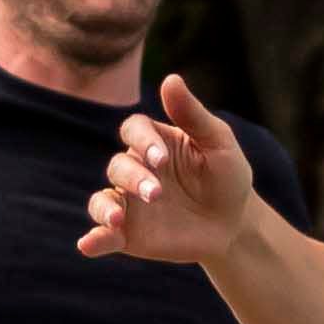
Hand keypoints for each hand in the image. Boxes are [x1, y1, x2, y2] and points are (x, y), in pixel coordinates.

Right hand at [83, 74, 261, 265]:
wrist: (235, 226)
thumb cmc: (227, 177)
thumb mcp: (218, 143)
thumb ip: (192, 114)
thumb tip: (170, 78)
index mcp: (155, 142)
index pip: (134, 130)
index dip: (142, 141)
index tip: (161, 158)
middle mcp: (136, 170)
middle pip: (118, 166)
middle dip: (134, 178)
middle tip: (157, 194)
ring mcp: (129, 203)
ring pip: (102, 200)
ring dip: (105, 208)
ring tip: (117, 219)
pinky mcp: (128, 234)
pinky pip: (103, 236)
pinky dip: (93, 239)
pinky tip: (88, 245)